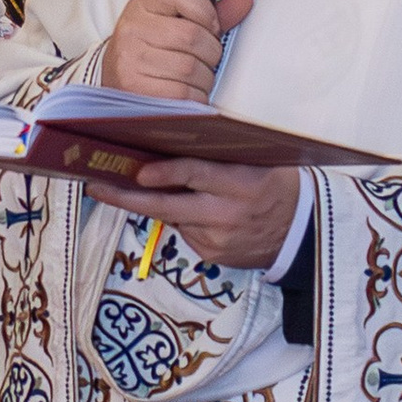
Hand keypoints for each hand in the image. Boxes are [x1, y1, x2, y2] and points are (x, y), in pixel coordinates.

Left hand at [84, 157, 303, 271]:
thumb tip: (167, 143)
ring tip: (137, 189)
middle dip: (126, 198)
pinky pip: (184, 234)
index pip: (194, 175)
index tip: (137, 171)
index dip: (163, 173)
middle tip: (97, 187)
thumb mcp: (255, 163)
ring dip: (154, 205)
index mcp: (241, 184)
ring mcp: (218, 241)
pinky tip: (192, 211)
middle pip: (166, 207)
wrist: (303, 233)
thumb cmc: (275, 185)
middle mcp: (227, 215)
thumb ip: (218, 157)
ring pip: (172, 219)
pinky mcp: (213, 257)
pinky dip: (181, 220)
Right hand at [99, 0, 249, 103]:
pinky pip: (182, 94)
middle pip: (192, 35)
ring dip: (205, 77)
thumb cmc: (151, 47)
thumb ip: (208, 13)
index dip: (206, 12)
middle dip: (211, 51)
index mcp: (142, 5)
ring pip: (190, 68)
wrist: (115, 78)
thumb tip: (244, 1)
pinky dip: (196, 96)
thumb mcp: (172, 21)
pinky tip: (189, 92)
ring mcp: (130, 59)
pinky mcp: (134, 88)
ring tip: (197, 77)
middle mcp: (132, 29)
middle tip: (207, 58)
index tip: (211, 27)